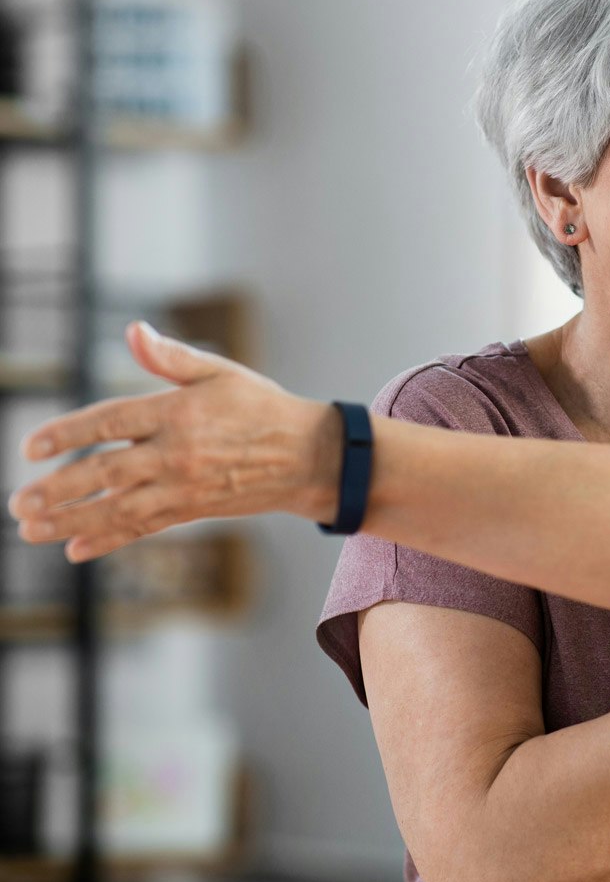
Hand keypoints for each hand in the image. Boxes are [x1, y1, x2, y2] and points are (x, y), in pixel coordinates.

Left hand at [8, 322, 342, 561]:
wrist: (308, 457)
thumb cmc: (263, 406)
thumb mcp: (221, 372)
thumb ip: (171, 357)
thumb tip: (132, 331)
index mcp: (178, 412)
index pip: (110, 422)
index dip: (67, 433)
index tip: (30, 448)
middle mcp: (177, 453)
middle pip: (105, 473)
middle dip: (58, 490)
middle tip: (17, 503)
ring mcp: (185, 486)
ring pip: (119, 508)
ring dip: (72, 521)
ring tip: (30, 531)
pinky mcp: (194, 510)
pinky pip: (145, 527)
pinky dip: (110, 539)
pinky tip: (77, 550)